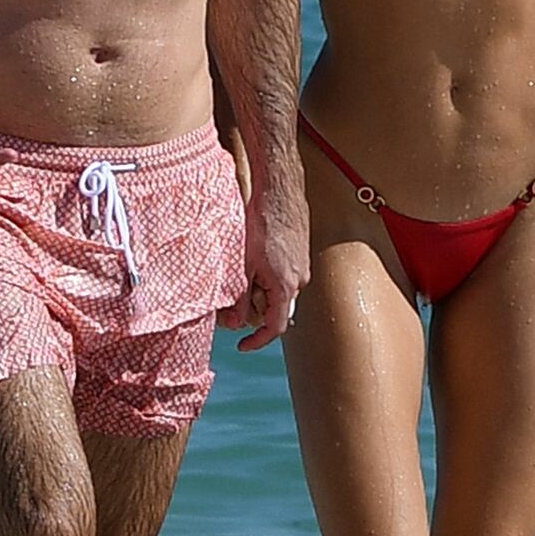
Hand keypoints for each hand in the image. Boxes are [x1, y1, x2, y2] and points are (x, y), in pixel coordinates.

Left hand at [222, 182, 309, 352]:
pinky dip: (266, 275)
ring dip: (259, 288)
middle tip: (232, 294)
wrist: (279, 191)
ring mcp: (302, 267)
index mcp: (286, 286)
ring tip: (243, 265)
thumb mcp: (243, 264)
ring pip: (277, 291)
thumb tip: (234, 322)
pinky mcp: (300, 254)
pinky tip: (254, 256)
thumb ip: (240, 297)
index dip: (257, 341)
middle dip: (253, 306)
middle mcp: (299, 280)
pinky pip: (283, 276)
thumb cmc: (261, 223)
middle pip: (275, 309)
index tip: (242, 345)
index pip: (275, 328)